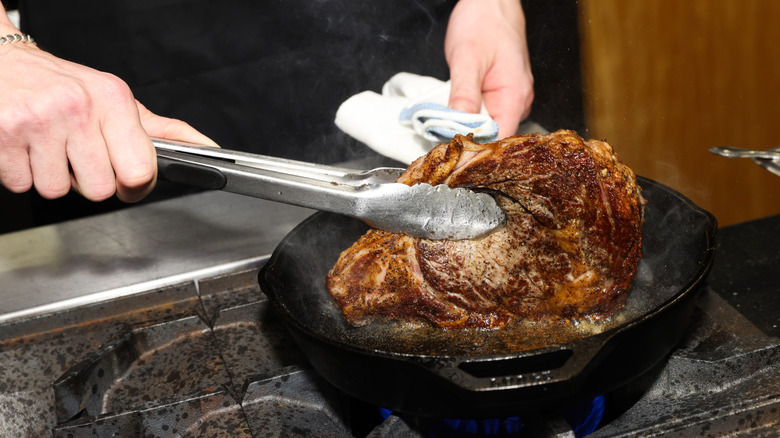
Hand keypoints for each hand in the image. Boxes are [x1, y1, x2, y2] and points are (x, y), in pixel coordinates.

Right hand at [0, 25, 215, 201]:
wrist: (2, 63)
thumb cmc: (63, 85)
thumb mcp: (117, 100)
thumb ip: (162, 130)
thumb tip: (207, 148)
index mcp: (112, 99)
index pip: (140, 171)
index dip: (134, 186)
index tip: (126, 181)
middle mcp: (77, 107)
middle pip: (100, 190)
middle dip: (88, 180)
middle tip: (76, 155)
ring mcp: (38, 121)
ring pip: (58, 191)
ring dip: (52, 177)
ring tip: (48, 147)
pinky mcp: (3, 134)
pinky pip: (22, 185)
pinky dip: (21, 173)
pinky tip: (25, 147)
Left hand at [445, 0, 533, 138]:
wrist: (491, 3)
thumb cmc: (483, 23)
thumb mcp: (467, 58)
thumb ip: (464, 93)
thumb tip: (459, 125)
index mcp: (515, 97)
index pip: (499, 140)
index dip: (477, 149)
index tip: (454, 151)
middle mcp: (519, 101)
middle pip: (495, 136)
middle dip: (470, 140)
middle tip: (443, 137)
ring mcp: (512, 98)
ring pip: (490, 126)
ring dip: (469, 127)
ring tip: (448, 123)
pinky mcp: (502, 94)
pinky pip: (487, 113)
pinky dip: (471, 115)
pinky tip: (458, 111)